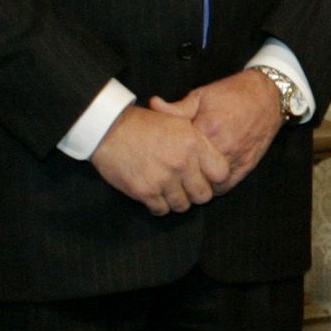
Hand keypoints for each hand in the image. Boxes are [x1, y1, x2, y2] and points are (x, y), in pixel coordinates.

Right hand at [91, 101, 230, 215]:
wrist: (109, 129)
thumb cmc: (143, 124)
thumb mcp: (177, 121)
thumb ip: (198, 139)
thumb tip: (216, 156)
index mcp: (193, 143)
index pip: (221, 173)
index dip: (216, 179)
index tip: (207, 179)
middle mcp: (182, 162)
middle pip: (203, 195)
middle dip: (196, 193)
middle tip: (186, 187)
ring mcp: (163, 179)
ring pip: (183, 205)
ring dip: (177, 200)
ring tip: (169, 189)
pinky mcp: (145, 191)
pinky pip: (162, 210)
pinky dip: (159, 205)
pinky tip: (155, 194)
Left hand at [165, 69, 286, 193]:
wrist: (268, 96)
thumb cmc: (233, 93)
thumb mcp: (201, 96)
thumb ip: (177, 107)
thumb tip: (153, 105)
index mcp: (208, 128)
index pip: (180, 152)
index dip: (169, 156)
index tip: (162, 156)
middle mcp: (223, 147)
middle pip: (193, 173)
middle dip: (181, 174)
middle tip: (171, 173)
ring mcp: (236, 159)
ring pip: (209, 184)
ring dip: (197, 183)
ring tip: (187, 179)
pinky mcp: (247, 166)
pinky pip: (225, 186)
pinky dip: (214, 186)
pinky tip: (205, 180)